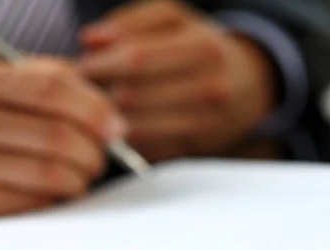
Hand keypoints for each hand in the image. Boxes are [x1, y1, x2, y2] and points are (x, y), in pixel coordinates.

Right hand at [0, 57, 126, 219]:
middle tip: (99, 157)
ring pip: (54, 173)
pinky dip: (58, 197)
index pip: (52, 89)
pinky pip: (40, 200)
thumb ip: (58, 84)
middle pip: (59, 135)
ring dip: (81, 177)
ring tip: (80, 173)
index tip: (116, 128)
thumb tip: (112, 123)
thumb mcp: (9, 86)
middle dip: (94, 151)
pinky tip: (53, 190)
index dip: (95, 110)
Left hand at [78, 0, 276, 162]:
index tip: (81, 65)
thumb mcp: (175, 19)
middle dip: (98, 93)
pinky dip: (127, 137)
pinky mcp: (197, 149)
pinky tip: (125, 122)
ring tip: (102, 104)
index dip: (99, 63)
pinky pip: (146, 149)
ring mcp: (206, 124)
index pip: (136, 59)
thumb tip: (90, 40)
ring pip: (135, 129)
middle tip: (86, 88)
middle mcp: (210, 89)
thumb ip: (131, 21)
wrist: (248, 84)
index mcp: (203, 48)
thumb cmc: (201, 47)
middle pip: (132, 96)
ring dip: (108, 118)